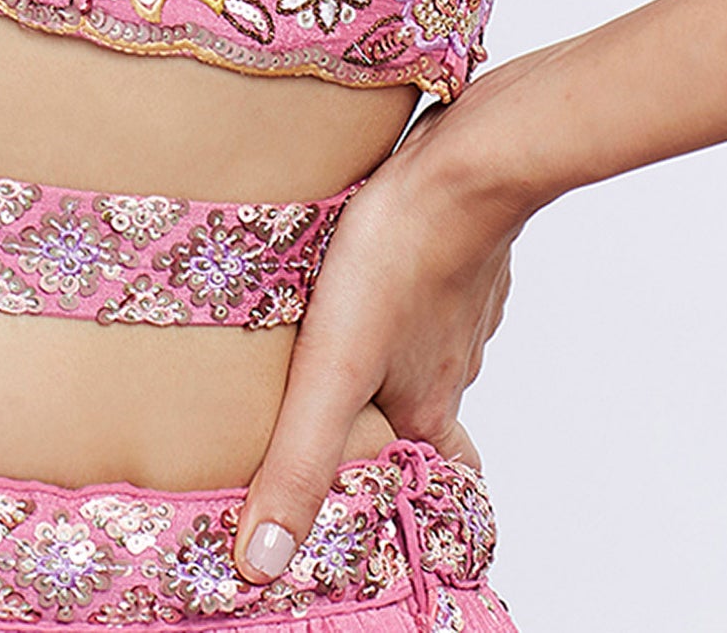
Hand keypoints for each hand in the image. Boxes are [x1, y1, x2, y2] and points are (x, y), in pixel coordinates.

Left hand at [229, 83, 533, 583]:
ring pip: (427, 344)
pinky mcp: (456, 248)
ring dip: (391, 352)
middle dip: (389, 420)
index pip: (443, 477)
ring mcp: (463, 302)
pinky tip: (365, 269)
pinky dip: (402, 291)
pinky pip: (431, 283)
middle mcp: (453, 361)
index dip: (420, 495)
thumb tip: (264, 563)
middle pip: (426, 408)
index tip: (391, 503)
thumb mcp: (331, 368)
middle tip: (345, 419)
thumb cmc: (397, 258)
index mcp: (429, 403)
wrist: (463, 162)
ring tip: (338, 342)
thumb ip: (299, 462)